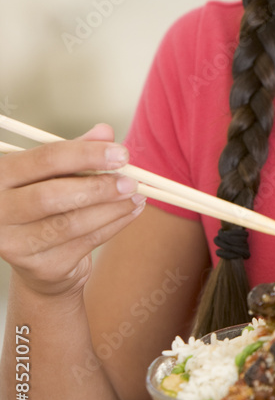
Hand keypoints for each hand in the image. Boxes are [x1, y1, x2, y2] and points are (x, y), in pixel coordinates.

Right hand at [0, 124, 145, 297]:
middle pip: (51, 197)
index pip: (44, 159)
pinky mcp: (40, 267)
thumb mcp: (56, 172)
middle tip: (131, 181)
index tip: (120, 154)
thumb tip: (105, 132)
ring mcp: (15, 244)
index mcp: (1, 177)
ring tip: (137, 196)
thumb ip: (78, 150)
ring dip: (112, 208)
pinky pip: (85, 243)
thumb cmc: (46, 203)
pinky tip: (130, 212)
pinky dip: (114, 225)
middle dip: (98, 187)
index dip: (85, 154)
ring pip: (71, 223)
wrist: (39, 259)